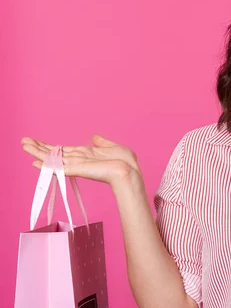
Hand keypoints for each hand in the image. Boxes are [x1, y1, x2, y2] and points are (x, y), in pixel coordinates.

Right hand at [21, 134, 141, 187]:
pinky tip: (35, 161)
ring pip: (53, 158)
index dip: (50, 146)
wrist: (129, 171)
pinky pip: (58, 167)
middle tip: (24, 141)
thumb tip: (94, 137)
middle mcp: (78, 159)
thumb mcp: (113, 147)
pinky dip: (46, 164)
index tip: (38, 142)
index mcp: (86, 154)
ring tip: (24, 145)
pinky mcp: (77, 170)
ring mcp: (77, 165)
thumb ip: (102, 142)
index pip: (64, 150)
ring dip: (37, 151)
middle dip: (39, 147)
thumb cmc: (125, 162)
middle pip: (54, 153)